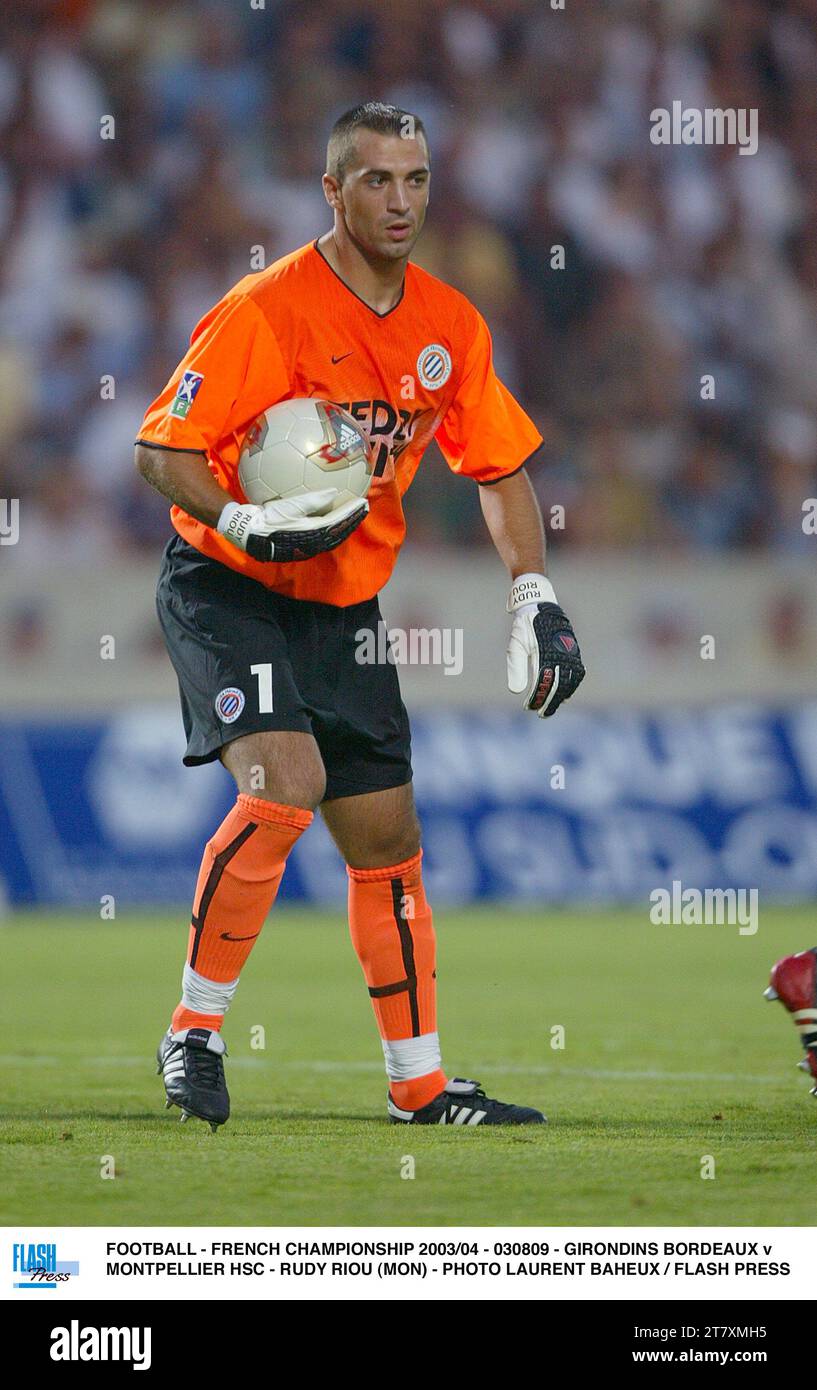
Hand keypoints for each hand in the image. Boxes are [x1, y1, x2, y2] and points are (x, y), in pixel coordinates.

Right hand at [218, 490, 367, 561]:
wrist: (249, 533)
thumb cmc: (267, 519)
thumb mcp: (288, 507)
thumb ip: (311, 500)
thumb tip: (333, 492)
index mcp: (312, 534)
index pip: (338, 524)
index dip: (351, 514)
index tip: (363, 504)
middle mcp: (313, 543)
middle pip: (339, 532)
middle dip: (352, 520)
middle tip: (363, 509)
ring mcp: (307, 546)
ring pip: (332, 536)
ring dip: (344, 525)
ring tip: (353, 514)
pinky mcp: (301, 546)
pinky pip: (323, 536)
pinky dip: (332, 527)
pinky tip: (333, 518)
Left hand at [506, 572, 584, 716]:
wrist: (539, 604)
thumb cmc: (525, 626)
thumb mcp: (516, 645)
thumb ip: (516, 667)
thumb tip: (516, 691)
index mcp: (546, 654)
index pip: (543, 683)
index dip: (537, 697)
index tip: (529, 707)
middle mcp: (561, 654)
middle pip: (558, 685)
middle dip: (550, 701)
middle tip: (541, 714)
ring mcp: (570, 652)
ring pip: (570, 680)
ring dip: (562, 695)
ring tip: (552, 705)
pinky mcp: (574, 649)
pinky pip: (577, 671)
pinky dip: (571, 684)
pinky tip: (566, 692)